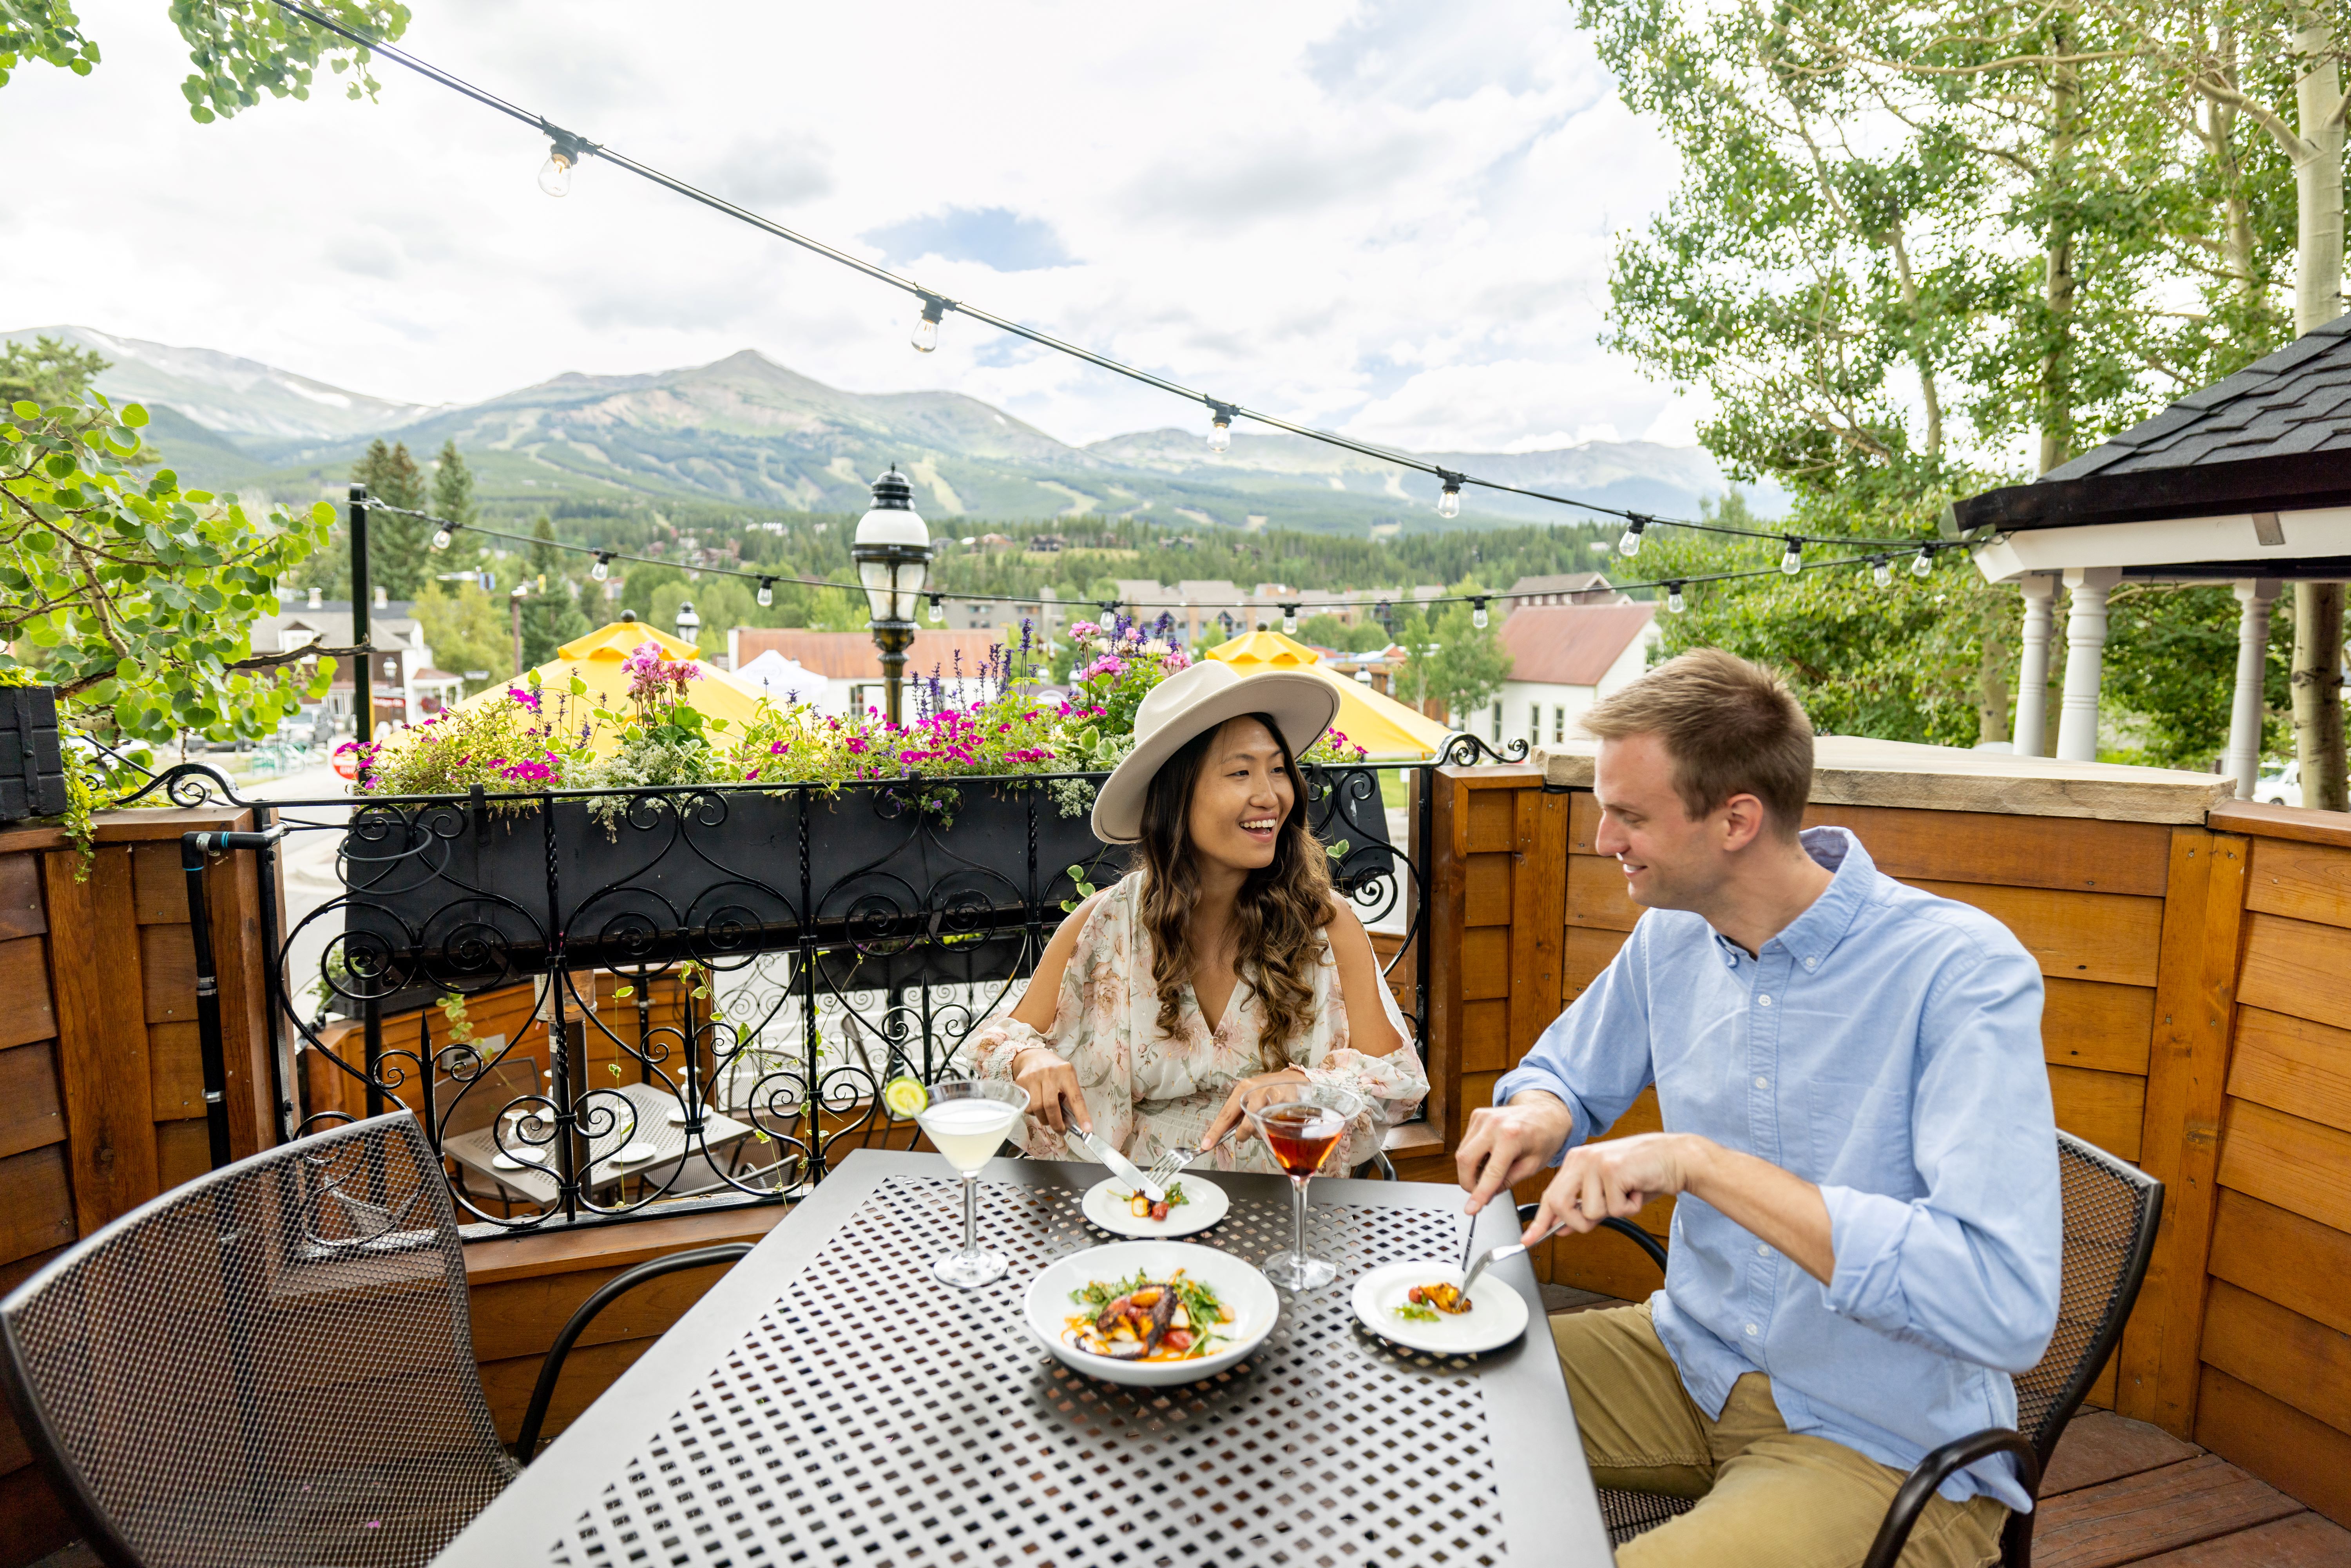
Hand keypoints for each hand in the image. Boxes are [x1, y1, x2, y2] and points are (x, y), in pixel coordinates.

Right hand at [1011, 1047, 1089, 1134]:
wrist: (1035, 1057)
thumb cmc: (1056, 1072)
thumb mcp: (1068, 1079)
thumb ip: (1070, 1098)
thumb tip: (1072, 1122)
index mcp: (1066, 1073)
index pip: (1075, 1097)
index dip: (1081, 1115)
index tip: (1087, 1129)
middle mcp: (1050, 1073)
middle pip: (1051, 1106)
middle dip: (1056, 1123)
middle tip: (1061, 1130)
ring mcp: (1034, 1076)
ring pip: (1037, 1108)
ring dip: (1044, 1119)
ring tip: (1048, 1119)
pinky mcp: (1022, 1081)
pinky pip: (1027, 1105)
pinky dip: (1033, 1112)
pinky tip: (1038, 1108)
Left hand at [1201, 1068, 1310, 1149]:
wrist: (1294, 1079)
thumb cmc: (1268, 1089)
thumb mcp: (1249, 1094)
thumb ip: (1238, 1111)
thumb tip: (1225, 1131)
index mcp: (1243, 1089)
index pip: (1226, 1115)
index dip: (1215, 1132)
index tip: (1206, 1145)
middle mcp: (1257, 1092)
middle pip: (1245, 1126)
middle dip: (1243, 1135)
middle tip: (1244, 1134)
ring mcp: (1273, 1098)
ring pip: (1261, 1129)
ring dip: (1261, 1132)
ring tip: (1265, 1121)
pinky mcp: (1288, 1105)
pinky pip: (1277, 1129)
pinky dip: (1275, 1129)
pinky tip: (1277, 1120)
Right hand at [1457, 1091, 1576, 1214]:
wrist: (1546, 1112)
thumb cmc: (1544, 1138)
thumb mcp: (1532, 1166)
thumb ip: (1508, 1181)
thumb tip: (1487, 1195)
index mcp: (1512, 1136)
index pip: (1490, 1173)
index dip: (1479, 1194)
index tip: (1470, 1209)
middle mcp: (1494, 1124)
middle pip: (1465, 1160)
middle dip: (1468, 1182)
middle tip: (1479, 1193)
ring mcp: (1483, 1117)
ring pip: (1462, 1152)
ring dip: (1470, 1169)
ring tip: (1489, 1172)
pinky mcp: (1477, 1116)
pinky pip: (1466, 1142)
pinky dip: (1473, 1156)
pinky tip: (1488, 1157)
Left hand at [1520, 1132, 1700, 1244]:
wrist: (1675, 1158)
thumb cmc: (1643, 1174)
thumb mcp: (1608, 1192)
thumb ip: (1584, 1207)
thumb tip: (1561, 1227)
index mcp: (1575, 1161)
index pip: (1550, 1195)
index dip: (1540, 1221)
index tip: (1528, 1239)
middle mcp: (1581, 1159)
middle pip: (1560, 1204)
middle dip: (1579, 1222)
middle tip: (1601, 1216)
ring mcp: (1596, 1163)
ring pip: (1591, 1212)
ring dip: (1615, 1211)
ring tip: (1628, 1192)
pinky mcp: (1613, 1169)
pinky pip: (1615, 1209)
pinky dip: (1631, 1207)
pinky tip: (1637, 1189)